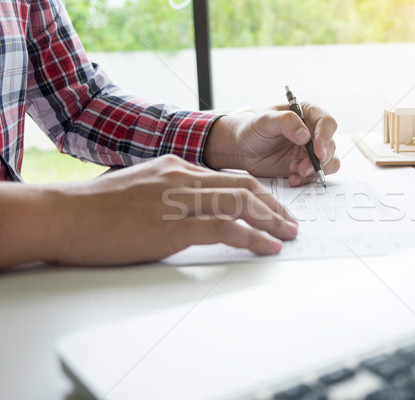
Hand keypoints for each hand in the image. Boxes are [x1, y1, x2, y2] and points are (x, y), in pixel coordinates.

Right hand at [0, 155, 297, 267]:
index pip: (228, 176)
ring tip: (289, 234)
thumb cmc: (96, 209)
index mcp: (176, 168)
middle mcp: (182, 178)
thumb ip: (168, 196)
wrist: (65, 215)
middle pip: (243, 185)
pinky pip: (225, 227)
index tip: (271, 207)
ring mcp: (179, 199)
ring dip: (271, 219)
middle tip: (290, 221)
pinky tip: (268, 245)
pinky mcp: (173, 225)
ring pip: (240, 202)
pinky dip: (252, 236)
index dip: (257, 192)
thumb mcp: (139, 191)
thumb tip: (188, 213)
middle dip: (273, 204)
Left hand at [204, 103, 340, 185]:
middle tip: (302, 168)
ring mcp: (310, 152)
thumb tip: (305, 136)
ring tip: (294, 173)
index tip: (317, 151)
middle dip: (318, 160)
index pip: (327, 123)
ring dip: (314, 171)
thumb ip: (286, 122)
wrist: (242, 149)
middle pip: (330, 146)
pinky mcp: (305, 167)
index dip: (325, 138)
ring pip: (328, 163)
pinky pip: (316, 176)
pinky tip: (291, 178)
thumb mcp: (265, 120)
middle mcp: (314, 133)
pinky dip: (307, 180)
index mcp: (308, 114)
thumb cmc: (253, 129)